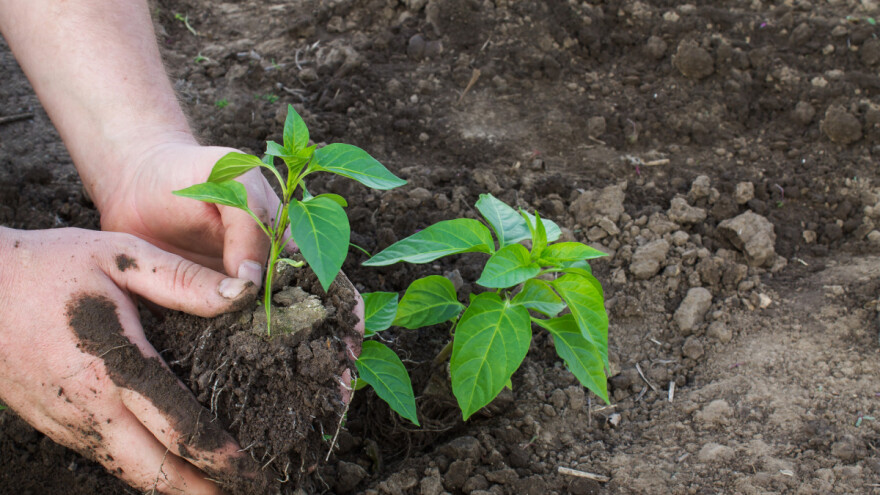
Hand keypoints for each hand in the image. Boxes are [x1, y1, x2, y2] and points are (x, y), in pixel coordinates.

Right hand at [0, 227, 257, 492]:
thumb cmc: (48, 265)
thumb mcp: (120, 256)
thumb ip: (183, 280)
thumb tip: (242, 295)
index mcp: (114, 368)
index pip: (179, 429)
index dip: (220, 456)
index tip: (252, 468)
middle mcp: (90, 408)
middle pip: (155, 473)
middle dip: (203, 490)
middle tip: (246, 492)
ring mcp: (67, 422)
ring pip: (129, 473)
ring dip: (174, 487)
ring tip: (215, 488)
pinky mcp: (52, 424)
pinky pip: (107, 458)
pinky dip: (143, 472)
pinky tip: (167, 465)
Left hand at [96, 141, 366, 392]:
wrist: (134, 178)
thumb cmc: (193, 172)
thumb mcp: (232, 180)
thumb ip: (248, 225)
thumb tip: (251, 286)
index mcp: (288, 245)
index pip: (332, 285)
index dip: (347, 321)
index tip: (349, 354)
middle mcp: (268, 278)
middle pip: (307, 326)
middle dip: (325, 362)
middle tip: (329, 400)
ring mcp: (234, 299)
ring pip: (267, 345)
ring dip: (285, 376)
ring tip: (296, 411)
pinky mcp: (198, 312)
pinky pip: (220, 346)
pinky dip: (235, 372)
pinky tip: (242, 400)